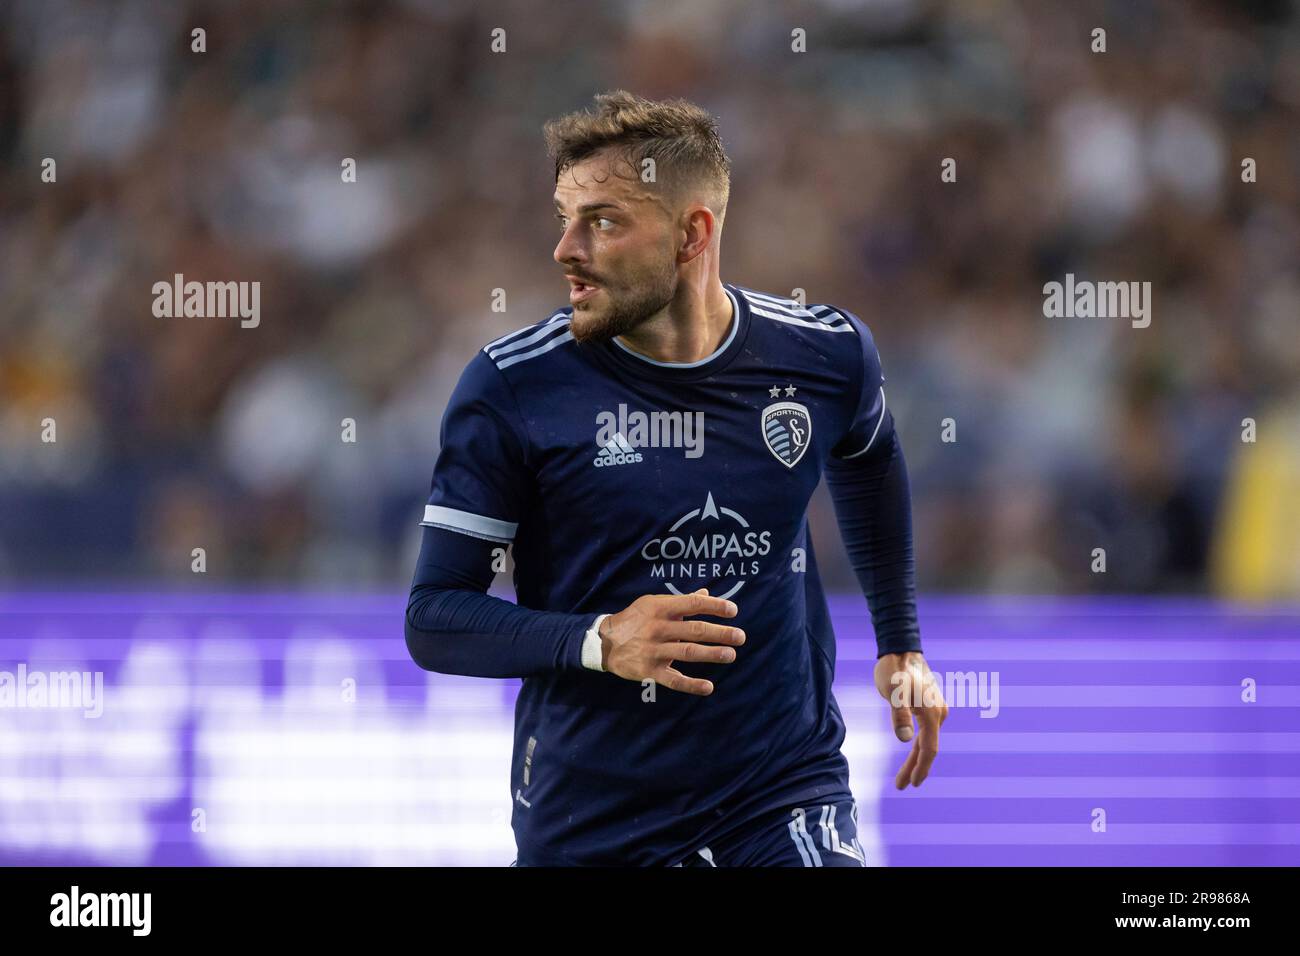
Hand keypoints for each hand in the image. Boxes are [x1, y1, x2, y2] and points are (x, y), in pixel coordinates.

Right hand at [599, 588, 744, 695]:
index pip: (692, 604)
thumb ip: (680, 601)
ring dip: (711, 654)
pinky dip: (691, 684)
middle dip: (720, 633)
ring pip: (687, 653)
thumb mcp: (652, 604)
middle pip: (694, 630)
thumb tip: (706, 593)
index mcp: (660, 608)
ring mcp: (654, 650)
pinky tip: (708, 687)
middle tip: (740, 636)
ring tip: (730, 654)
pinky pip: (673, 679)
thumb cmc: (634, 619)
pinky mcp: (650, 671)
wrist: (604, 642)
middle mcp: (658, 628)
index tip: (733, 611)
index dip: (714, 606)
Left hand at [874, 651, 946, 787]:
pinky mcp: (928, 706)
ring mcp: (935, 709)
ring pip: (926, 740)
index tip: (913, 784)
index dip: (921, 768)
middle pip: (927, 747)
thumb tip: (905, 740)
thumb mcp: (893, 692)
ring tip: (903, 777)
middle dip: (915, 768)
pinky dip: (917, 745)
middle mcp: (938, 713)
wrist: (900, 649)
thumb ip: (899, 715)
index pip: (929, 748)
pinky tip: (909, 751)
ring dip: (915, 758)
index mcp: (932, 713)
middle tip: (902, 786)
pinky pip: (924, 732)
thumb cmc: (894, 669)